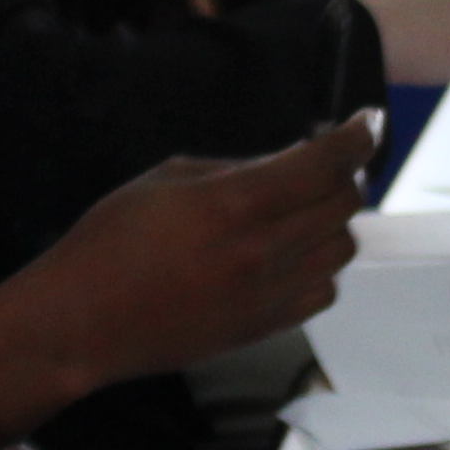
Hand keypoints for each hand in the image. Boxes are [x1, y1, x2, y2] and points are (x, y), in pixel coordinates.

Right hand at [0, 113, 377, 399]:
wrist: (81, 322)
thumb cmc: (110, 241)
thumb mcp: (168, 179)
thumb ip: (237, 168)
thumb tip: (287, 163)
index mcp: (234, 203)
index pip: (326, 164)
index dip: (357, 137)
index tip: (368, 121)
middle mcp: (262, 251)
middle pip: (343, 205)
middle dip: (344, 174)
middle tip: (326, 163)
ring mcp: (267, 295)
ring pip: (342, 249)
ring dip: (334, 220)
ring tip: (306, 208)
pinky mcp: (263, 328)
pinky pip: (323, 292)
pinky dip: (322, 266)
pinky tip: (294, 253)